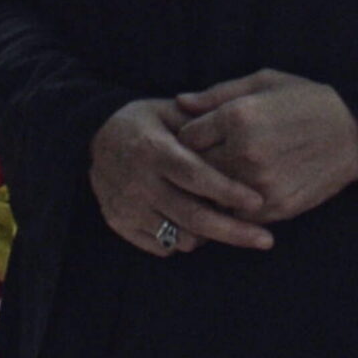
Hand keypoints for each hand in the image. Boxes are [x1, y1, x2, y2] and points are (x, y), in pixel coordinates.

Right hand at [89, 98, 272, 255]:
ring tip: (223, 221)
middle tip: (266, 240)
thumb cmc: (142, 122)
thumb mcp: (167, 110)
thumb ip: (201, 122)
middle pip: (192, 217)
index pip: (195, 176)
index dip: (227, 191)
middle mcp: (139, 182)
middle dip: (233, 232)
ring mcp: (127, 207)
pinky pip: (162, 247)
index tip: (258, 200)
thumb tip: (241, 132)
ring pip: (180, 238)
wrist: (91, 136)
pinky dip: (182, 241)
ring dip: (208, 235)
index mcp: (154, 150)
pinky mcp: (119, 224)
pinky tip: (190, 224)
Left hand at [174, 69, 357, 223]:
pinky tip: (241, 193)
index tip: (196, 137)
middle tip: (201, 161)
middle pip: (195, 169)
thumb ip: (217, 94)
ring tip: (219, 178)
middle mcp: (244, 152)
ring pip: (213, 195)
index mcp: (238, 116)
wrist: (356, 134)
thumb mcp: (264, 82)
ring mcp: (259, 183)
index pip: (186, 136)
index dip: (188, 136)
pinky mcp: (275, 207)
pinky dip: (234, 206)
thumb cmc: (307, 101)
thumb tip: (180, 102)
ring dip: (212, 189)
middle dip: (194, 165)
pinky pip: (237, 213)